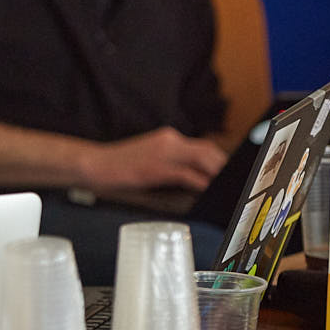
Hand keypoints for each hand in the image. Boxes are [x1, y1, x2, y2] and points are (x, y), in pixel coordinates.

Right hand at [84, 127, 226, 193]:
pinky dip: (200, 183)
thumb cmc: (120, 165)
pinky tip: (207, 192)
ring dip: (216, 174)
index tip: (231, 172)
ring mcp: (163, 153)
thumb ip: (171, 163)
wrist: (94, 163)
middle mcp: (169, 140)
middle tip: (234, 183)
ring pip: (202, 160)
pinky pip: (186, 175)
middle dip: (224, 167)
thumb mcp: (149, 158)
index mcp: (167, 137)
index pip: (204, 146)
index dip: (220, 160)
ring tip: (226, 188)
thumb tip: (196, 179)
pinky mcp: (156, 168)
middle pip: (208, 151)